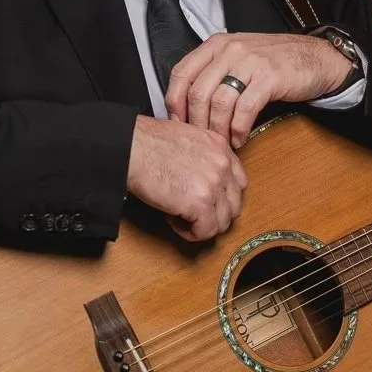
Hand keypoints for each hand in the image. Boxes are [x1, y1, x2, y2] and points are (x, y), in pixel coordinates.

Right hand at [125, 115, 247, 241]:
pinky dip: (190, 232)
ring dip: (202, 224)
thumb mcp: (188, 138)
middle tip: (192, 211)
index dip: (222, 197)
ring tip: (179, 215)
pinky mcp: (200, 203)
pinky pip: (206, 231)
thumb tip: (201, 177)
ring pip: (222, 221)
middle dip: (214, 213)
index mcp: (221, 147)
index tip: (207, 201)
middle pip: (234, 204)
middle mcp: (223, 165)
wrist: (132, 148)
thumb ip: (203, 156)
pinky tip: (173, 220)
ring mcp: (214, 184)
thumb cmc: (148, 142)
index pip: (238, 182)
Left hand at [165, 33, 351, 147]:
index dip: (174, 102)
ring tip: (222, 143)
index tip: (177, 124)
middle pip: (198, 92)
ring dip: (218, 130)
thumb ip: (213, 72)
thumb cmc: (275, 62)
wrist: (315, 58)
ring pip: (219, 103)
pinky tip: (240, 138)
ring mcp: (250, 62)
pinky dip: (238, 130)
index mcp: (217, 44)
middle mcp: (230, 50)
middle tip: (200, 140)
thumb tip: (186, 104)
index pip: (181, 73)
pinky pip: (244, 110)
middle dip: (196, 123)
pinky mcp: (269, 78)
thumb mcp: (238, 57)